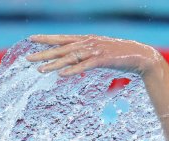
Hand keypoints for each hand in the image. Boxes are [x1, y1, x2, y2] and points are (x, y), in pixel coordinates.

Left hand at [26, 34, 162, 76]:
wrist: (140, 56)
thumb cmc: (120, 55)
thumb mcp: (101, 52)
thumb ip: (88, 54)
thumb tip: (76, 61)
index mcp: (86, 39)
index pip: (62, 38)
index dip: (46, 39)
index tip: (31, 39)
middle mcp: (88, 42)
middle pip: (61, 48)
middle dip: (44, 53)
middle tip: (28, 59)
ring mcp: (95, 50)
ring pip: (69, 57)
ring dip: (54, 64)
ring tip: (40, 70)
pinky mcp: (102, 60)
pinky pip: (84, 65)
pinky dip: (72, 70)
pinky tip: (62, 74)